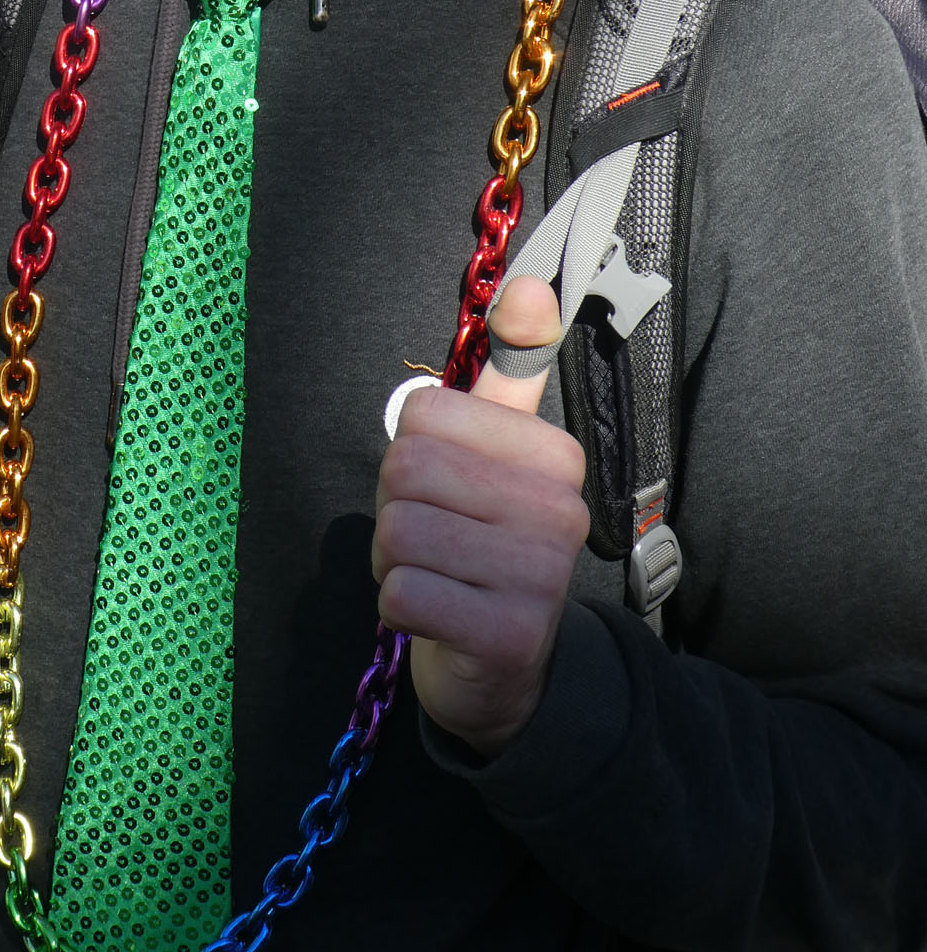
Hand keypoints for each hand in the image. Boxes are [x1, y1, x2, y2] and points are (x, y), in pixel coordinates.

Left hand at [372, 277, 589, 756]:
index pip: (424, 414)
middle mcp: (558, 511)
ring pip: (399, 531)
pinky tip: (433, 616)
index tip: (443, 488)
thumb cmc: (484, 541)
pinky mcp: (507, 638)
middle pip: (406, 468)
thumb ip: (510, 368)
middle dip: (394, 507)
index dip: (409, 452)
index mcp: (554, 456)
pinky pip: (403, 595)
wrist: (508, 668)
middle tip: (428, 538)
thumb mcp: (498, 450)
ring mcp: (539, 578)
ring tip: (432, 575)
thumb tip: (528, 283)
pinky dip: (397, 606)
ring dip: (393, 560)